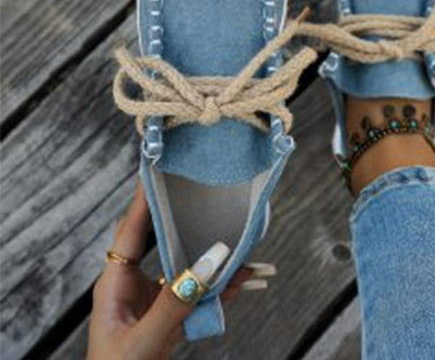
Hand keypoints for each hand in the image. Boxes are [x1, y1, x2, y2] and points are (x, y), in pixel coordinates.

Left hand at [87, 181, 256, 359]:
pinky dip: (222, 287)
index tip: (156, 172)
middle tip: (204, 194)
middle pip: (163, 241)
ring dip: (214, 259)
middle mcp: (135, 285)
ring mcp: (155, 300)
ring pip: (187, 268)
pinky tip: (244, 279)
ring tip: (241, 243)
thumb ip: (177, 302)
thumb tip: (210, 262)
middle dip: (186, 220)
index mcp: (115, 284)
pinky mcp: (171, 315)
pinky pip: (199, 293)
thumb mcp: (143, 339)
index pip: (129, 231)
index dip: (142, 201)